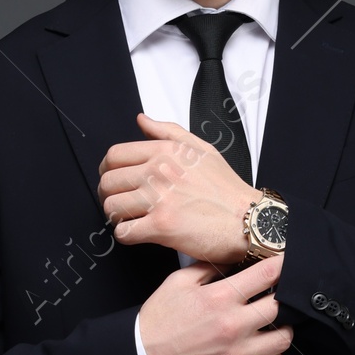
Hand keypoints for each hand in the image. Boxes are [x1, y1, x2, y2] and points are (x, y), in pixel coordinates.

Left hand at [99, 114, 258, 269]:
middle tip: (119, 203)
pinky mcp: (161, 226)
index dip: (107, 170)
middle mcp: (159, 172)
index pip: (115, 155)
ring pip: (112, 207)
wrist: (247, 220)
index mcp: (166, 152)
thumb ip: (168, 131)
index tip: (112, 180)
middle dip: (108, 195)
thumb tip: (142, 120)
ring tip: (129, 218)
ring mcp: (158, 199)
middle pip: (108, 182)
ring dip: (116, 216)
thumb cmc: (227, 190)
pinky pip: (124, 231)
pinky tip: (138, 233)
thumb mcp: (202, 149)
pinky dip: (126, 235)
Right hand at [137, 256, 289, 354]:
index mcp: (219, 298)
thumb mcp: (176, 283)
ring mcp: (237, 354)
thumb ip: (206, 268)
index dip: (281, 265)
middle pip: (280, 306)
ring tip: (272, 327)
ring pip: (283, 340)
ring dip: (282, 330)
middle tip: (273, 298)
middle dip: (280, 298)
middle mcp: (232, 325)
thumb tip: (230, 258)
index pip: (266, 274)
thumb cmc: (156, 326)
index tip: (283, 265)